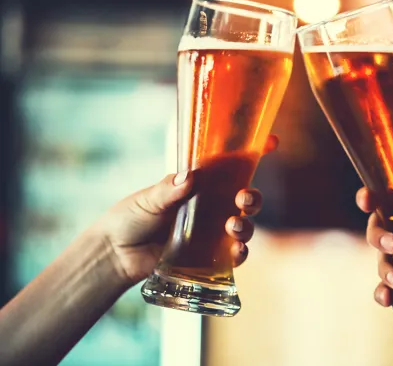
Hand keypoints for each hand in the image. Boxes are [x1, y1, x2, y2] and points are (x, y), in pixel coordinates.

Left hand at [99, 135, 278, 285]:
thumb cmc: (130, 218)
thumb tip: (188, 177)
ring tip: (233, 226)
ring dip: (246, 225)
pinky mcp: (208, 256)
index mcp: (200, 184)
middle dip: (253, 197)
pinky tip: (236, 251)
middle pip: (245, 197)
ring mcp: (211, 231)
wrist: (115, 255)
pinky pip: (233, 254)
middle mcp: (210, 206)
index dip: (255, 152)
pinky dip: (240, 252)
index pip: (231, 165)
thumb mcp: (148, 199)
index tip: (272, 141)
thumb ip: (168, 189)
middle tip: (244, 199)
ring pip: (244, 225)